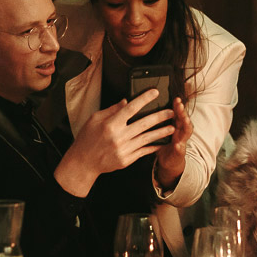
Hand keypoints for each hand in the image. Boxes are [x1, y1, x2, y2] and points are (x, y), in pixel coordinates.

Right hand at [55, 89, 174, 195]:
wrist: (83, 163)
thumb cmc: (87, 139)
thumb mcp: (95, 119)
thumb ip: (112, 110)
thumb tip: (126, 101)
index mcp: (110, 124)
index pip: (131, 108)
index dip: (144, 99)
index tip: (155, 93)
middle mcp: (119, 137)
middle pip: (144, 123)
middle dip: (160, 116)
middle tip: (171, 111)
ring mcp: (124, 149)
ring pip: (147, 138)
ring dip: (161, 132)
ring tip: (172, 127)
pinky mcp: (126, 160)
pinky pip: (143, 151)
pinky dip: (153, 146)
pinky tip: (162, 142)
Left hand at [154, 97, 192, 190]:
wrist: (170, 162)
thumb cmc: (162, 144)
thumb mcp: (158, 131)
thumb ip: (152, 120)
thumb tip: (142, 110)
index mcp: (175, 125)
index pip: (177, 113)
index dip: (177, 106)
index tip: (176, 99)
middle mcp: (180, 132)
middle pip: (183, 120)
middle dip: (182, 112)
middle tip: (180, 105)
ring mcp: (181, 142)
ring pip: (186, 133)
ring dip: (186, 126)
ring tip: (185, 120)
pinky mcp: (179, 154)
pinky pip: (180, 150)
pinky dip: (179, 147)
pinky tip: (177, 144)